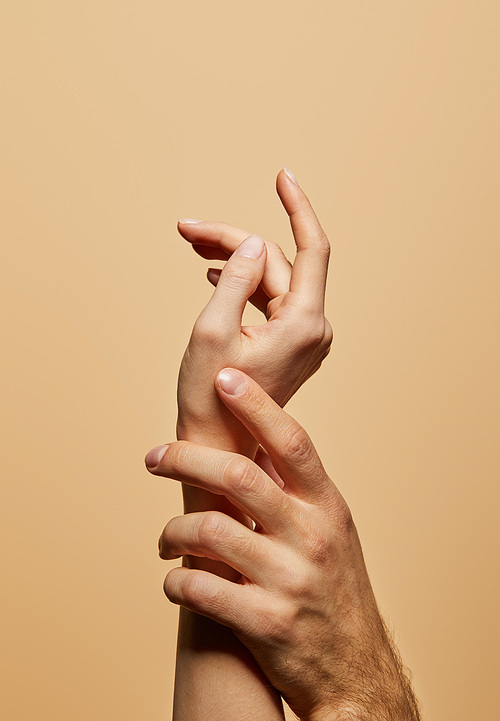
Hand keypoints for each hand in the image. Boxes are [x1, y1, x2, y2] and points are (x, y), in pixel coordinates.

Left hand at [146, 370, 425, 720]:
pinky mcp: (265, 622)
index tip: (223, 378)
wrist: (354, 670)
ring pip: (208, 531)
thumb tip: (254, 439)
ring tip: (164, 541)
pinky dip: (177, 583)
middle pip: (237, 476)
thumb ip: (294, 489)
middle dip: (184, 458)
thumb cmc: (333, 590)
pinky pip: (200, 589)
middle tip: (153, 456)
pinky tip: (177, 583)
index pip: (292, 442)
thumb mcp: (330, 532)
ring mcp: (289, 580)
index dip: (257, 405)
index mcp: (327, 507)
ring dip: (172, 532)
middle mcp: (311, 536)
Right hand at [176, 169, 331, 454]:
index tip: (282, 175)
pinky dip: (242, 284)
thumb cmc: (210, 396)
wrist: (219, 445)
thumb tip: (253, 245)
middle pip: (275, 264)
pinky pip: (268, 300)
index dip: (297, 207)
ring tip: (192, 246)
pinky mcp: (289, 344)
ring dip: (232, 260)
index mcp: (303, 324)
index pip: (312, 249)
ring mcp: (303, 338)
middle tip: (186, 229)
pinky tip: (214, 275)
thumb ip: (235, 279)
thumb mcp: (213, 329)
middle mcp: (312, 329)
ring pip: (269, 280)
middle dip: (231, 241)